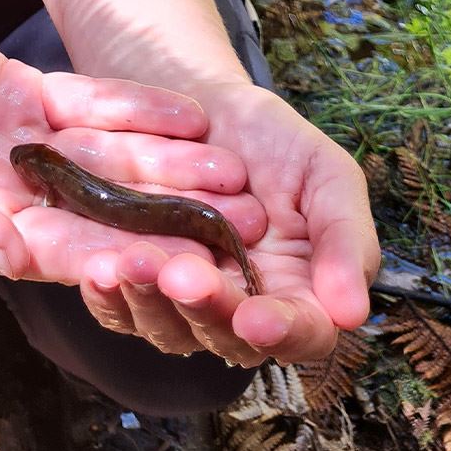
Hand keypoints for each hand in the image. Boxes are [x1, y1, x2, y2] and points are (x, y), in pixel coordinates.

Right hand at [0, 0, 265, 284]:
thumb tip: (4, 258)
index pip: (50, 251)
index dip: (111, 259)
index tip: (173, 268)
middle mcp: (3, 196)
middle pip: (95, 213)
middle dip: (163, 222)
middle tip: (233, 231)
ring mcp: (21, 148)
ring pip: (104, 160)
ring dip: (167, 167)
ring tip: (233, 171)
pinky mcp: (29, 100)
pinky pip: (90, 105)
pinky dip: (137, 108)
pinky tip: (191, 115)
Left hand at [76, 82, 378, 365]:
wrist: (203, 112)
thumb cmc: (274, 145)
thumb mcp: (325, 176)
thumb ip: (345, 238)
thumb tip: (351, 313)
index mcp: (298, 293)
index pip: (300, 334)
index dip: (281, 332)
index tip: (257, 317)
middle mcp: (239, 310)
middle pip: (225, 338)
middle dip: (204, 309)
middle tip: (184, 273)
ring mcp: (181, 304)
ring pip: (166, 330)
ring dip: (150, 302)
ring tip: (135, 261)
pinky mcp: (133, 287)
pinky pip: (118, 309)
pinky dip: (108, 297)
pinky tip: (99, 270)